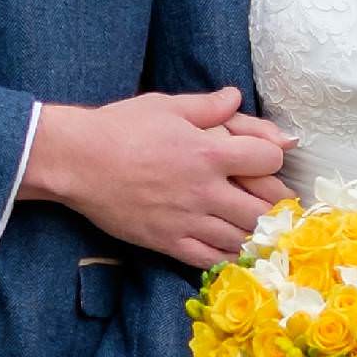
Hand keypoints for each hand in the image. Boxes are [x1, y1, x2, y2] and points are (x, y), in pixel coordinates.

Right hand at [26, 88, 291, 266]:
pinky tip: (235, 252)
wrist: (78, 161)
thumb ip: (208, 106)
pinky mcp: (168, 242)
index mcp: (209, 152)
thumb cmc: (121, 127)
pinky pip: (210, 259)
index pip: (269, 159)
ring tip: (260, 229)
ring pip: (241, 237)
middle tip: (277, 204)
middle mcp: (205, 189)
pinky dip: (229, 257)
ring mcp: (188, 220)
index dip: (274, 158)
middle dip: (275, 206)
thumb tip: (236, 97)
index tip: (266, 160)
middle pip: (263, 208)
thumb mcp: (167, 106)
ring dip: (256, 234)